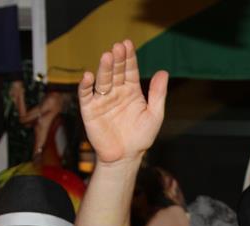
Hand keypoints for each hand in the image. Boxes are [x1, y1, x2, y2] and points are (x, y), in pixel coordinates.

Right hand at [78, 39, 168, 164]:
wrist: (126, 157)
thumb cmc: (141, 137)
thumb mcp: (154, 114)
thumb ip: (158, 94)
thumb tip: (163, 72)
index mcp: (131, 91)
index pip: (129, 70)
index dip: (129, 57)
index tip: (127, 44)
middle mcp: (116, 92)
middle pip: (116, 72)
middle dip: (117, 60)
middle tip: (118, 47)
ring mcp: (102, 100)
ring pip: (102, 80)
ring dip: (104, 69)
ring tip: (107, 57)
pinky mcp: (90, 110)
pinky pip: (86, 95)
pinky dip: (85, 86)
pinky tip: (88, 76)